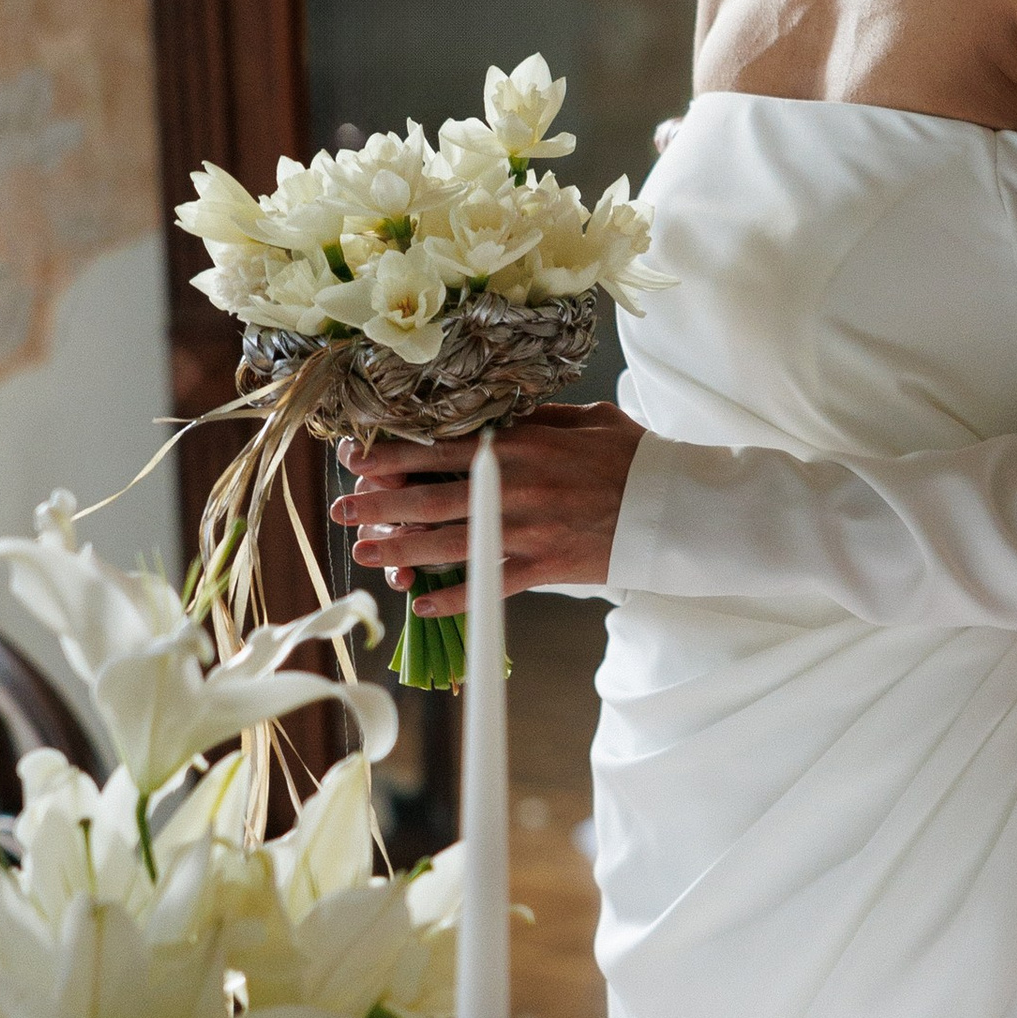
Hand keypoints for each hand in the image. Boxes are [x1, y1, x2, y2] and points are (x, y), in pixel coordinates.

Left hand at [334, 403, 644, 594]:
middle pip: (430, 498)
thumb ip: (535, 417)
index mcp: (520, 445)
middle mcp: (515, 487)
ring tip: (365, 554)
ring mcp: (528, 529)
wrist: (675, 504)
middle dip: (378, 506)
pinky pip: (489, 585)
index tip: (356, 460)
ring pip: (449, 544)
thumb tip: (494, 414)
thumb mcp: (584, 418)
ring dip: (400, 551)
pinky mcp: (546, 566)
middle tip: (341, 512)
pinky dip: (453, 598)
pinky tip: (421, 603)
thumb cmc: (632, 456)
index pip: (439, 448)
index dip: (391, 456)